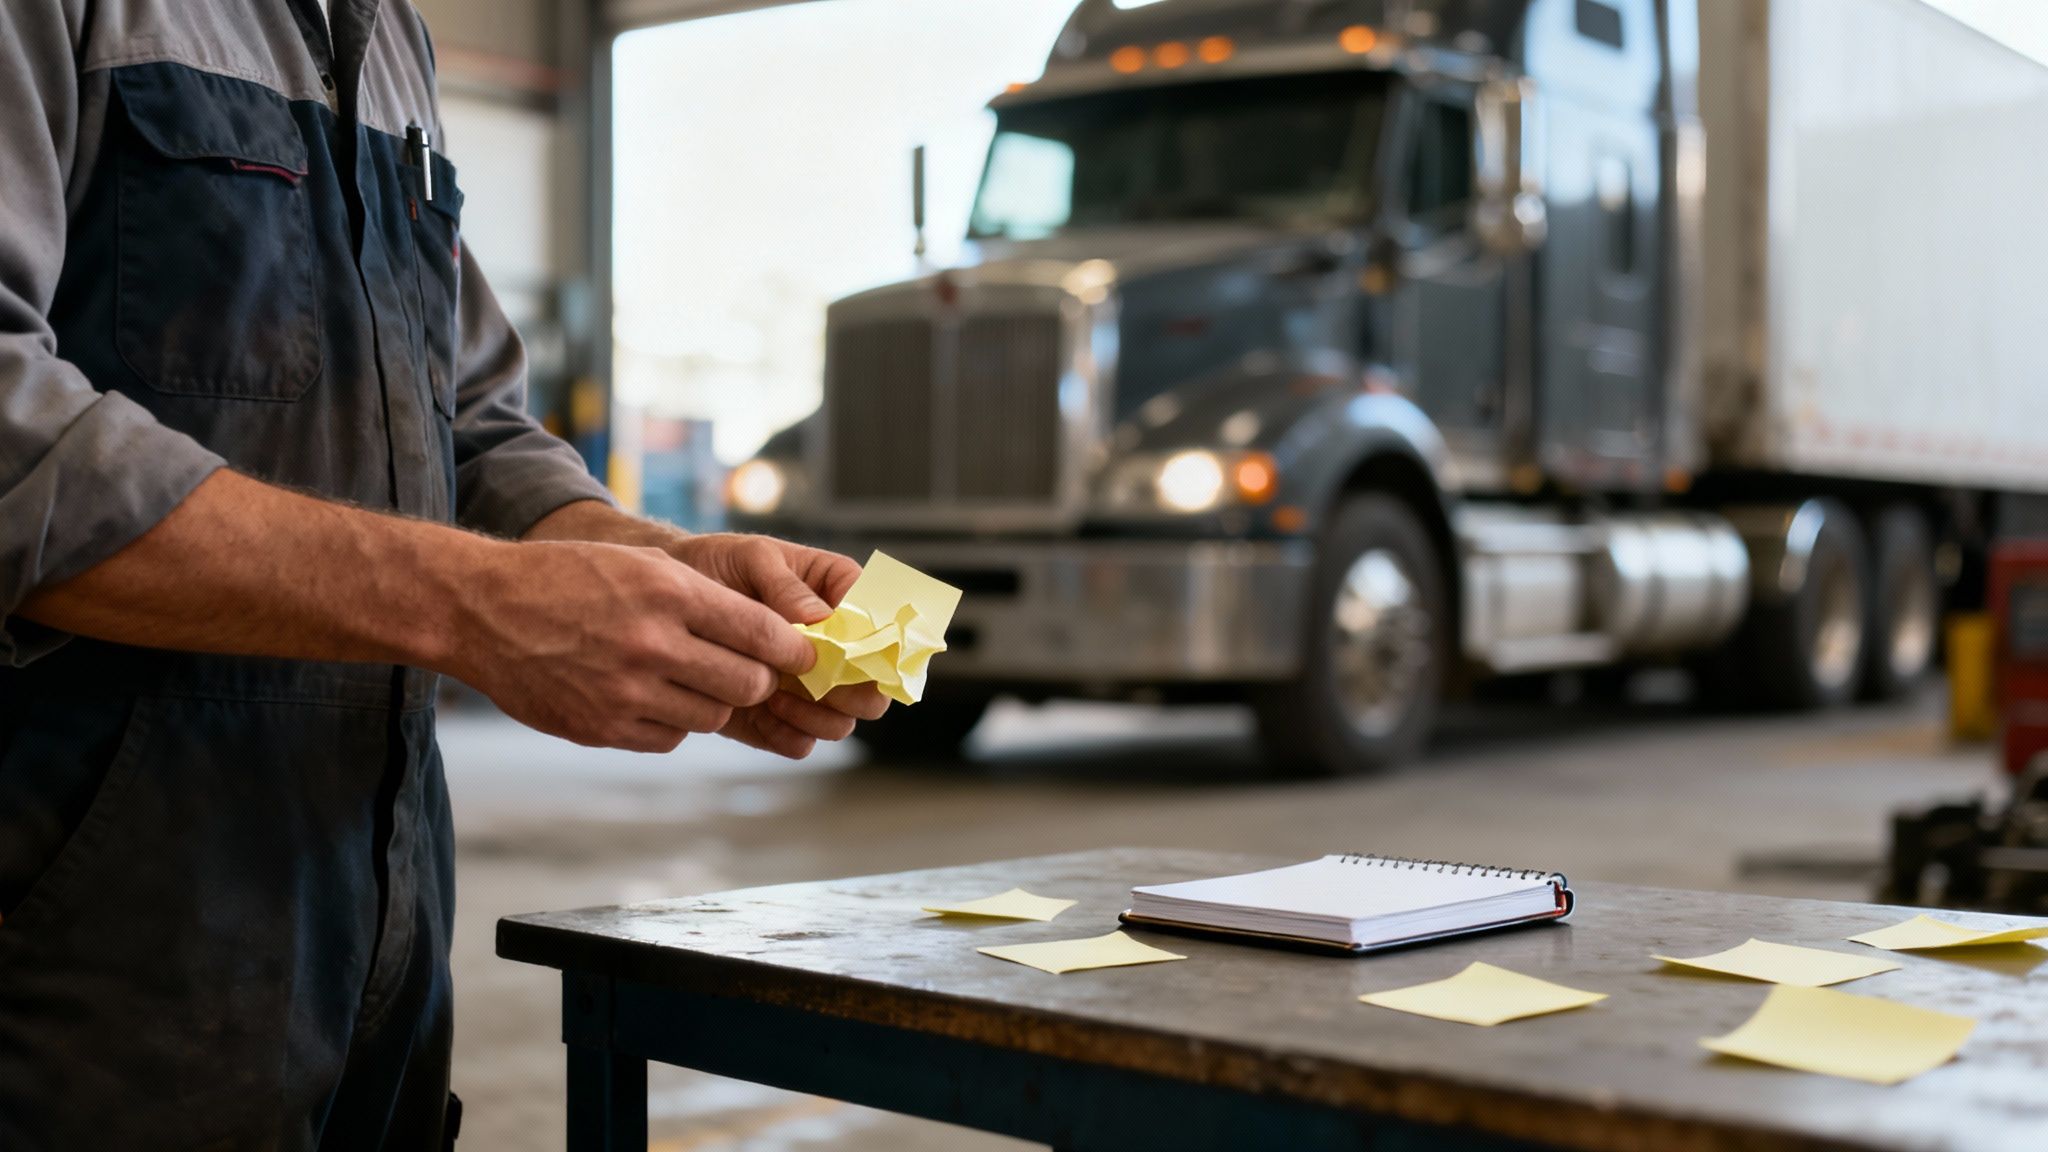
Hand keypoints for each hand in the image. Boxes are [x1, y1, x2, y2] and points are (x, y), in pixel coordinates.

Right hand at [452, 539, 818, 751]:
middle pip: (747, 684)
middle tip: (748, 671)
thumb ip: (705, 598)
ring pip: (713, 716)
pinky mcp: (602, 729)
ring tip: (688, 678)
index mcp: (668, 593)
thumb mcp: (641, 565)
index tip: (800, 656)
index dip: (791, 649)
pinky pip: (670, 738)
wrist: (482, 610)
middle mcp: (652, 645)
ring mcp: (625, 693)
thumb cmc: (568, 578)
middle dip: (756, 680)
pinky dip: (671, 722)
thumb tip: (772, 636)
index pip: (762, 634)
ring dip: (712, 701)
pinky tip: (650, 696)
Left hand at [668, 534, 893, 756]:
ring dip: (816, 716)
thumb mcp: (753, 557)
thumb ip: (787, 586)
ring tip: (775, 694)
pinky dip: (789, 735)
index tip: (846, 649)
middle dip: (850, 691)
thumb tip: (820, 620)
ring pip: (842, 723)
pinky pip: (801, 744)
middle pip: (875, 689)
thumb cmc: (718, 565)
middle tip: (813, 680)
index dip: (878, 646)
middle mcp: (837, 648)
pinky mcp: (779, 718)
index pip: (886, 627)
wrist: (668, 601)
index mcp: (843, 596)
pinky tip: (762, 710)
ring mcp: (810, 687)